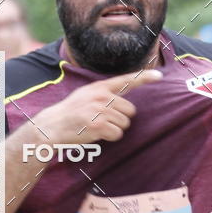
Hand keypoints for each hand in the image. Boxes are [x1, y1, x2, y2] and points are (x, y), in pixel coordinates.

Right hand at [36, 69, 161, 143]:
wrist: (52, 126)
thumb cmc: (70, 113)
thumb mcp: (85, 95)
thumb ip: (103, 94)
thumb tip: (123, 98)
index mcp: (99, 87)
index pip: (126, 80)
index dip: (144, 77)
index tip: (159, 75)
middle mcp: (101, 96)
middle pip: (130, 110)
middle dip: (121, 119)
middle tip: (102, 121)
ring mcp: (100, 110)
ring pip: (125, 124)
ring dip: (114, 129)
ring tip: (96, 127)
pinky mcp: (99, 125)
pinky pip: (118, 134)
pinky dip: (110, 138)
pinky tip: (96, 134)